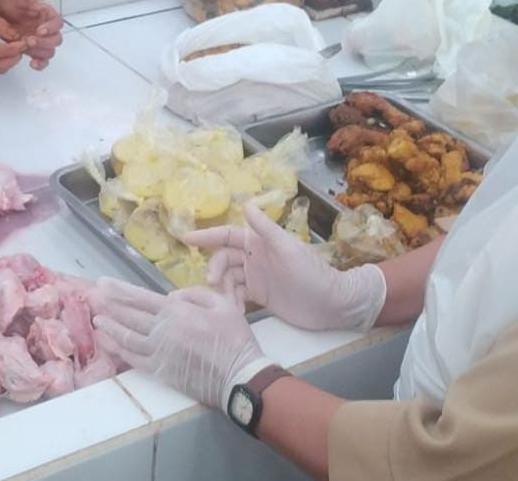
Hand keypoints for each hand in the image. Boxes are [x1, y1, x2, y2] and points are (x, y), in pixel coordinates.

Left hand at [0, 0, 63, 69]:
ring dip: (39, 52)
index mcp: (47, 15)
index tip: (40, 30)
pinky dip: (40, 64)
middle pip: (56, 39)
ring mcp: (42, 41)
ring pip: (50, 51)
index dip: (51, 28)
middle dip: (43, 42)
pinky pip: (43, 61)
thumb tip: (39, 3)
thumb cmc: (9, 6)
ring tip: (25, 48)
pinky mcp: (35, 51)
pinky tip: (32, 63)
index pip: (57, 22)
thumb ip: (27, 1)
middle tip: (29, 40)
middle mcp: (48, 29)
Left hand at [93, 278, 263, 409]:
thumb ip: (194, 294)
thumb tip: (171, 297)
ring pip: (126, 337)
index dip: (119, 290)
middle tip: (94, 296)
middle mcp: (162, 330)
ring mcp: (159, 352)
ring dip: (110, 327)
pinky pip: (133, 359)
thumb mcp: (222, 303)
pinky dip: (119, 350)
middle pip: (128, 315)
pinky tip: (110, 343)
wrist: (239, 375)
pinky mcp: (160, 371)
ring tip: (97, 319)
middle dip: (109, 304)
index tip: (103, 282)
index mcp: (177, 311)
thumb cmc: (234, 337)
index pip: (140, 297)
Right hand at [183, 200, 385, 332]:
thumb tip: (246, 204)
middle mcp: (255, 256)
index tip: (186, 239)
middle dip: (214, 269)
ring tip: (225, 304)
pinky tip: (232, 313)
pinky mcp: (260, 295)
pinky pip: (237, 295)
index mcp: (260, 241)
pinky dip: (232, 302)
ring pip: (228, 279)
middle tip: (213, 285)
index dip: (207, 236)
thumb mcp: (288, 249)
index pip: (227, 235)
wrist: (331, 305)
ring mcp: (256, 276)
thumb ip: (266, 229)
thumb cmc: (312, 274)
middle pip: (223, 259)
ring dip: (222, 289)